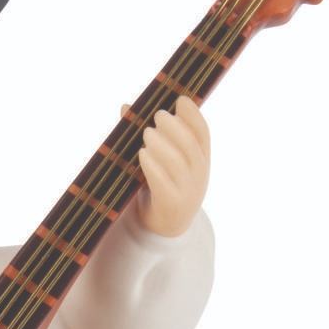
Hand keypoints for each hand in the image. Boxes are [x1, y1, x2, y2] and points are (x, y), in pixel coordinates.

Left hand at [130, 96, 209, 236]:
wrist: (166, 228)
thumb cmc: (162, 187)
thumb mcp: (161, 161)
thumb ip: (148, 134)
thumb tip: (125, 107)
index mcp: (201, 160)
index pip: (203, 133)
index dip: (193, 115)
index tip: (179, 99)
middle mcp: (198, 174)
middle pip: (191, 146)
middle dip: (175, 127)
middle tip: (157, 116)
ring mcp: (187, 191)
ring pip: (178, 163)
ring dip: (161, 144)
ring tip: (146, 133)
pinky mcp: (172, 204)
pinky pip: (163, 183)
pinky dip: (152, 166)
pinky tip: (142, 154)